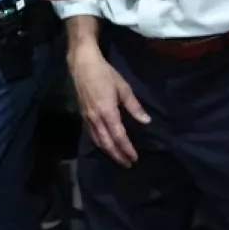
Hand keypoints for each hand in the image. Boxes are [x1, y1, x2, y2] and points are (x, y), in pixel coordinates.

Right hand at [69, 42, 149, 166]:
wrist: (82, 65)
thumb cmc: (105, 74)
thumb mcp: (123, 88)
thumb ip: (134, 106)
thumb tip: (146, 121)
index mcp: (107, 112)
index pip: (119, 136)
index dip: (126, 149)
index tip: (134, 158)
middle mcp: (96, 119)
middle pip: (107, 143)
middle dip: (117, 156)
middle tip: (127, 164)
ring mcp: (88, 118)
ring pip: (98, 141)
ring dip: (108, 152)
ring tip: (118, 158)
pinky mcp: (83, 115)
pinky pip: (92, 134)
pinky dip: (100, 143)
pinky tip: (105, 145)